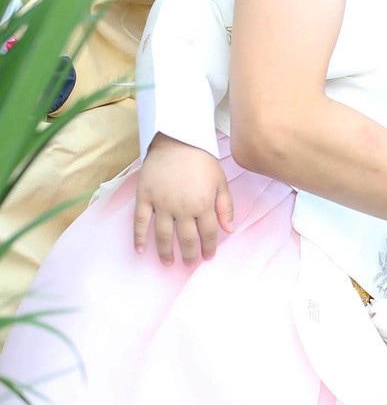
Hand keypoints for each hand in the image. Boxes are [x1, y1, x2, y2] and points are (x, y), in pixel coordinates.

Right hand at [134, 133, 233, 264]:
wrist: (177, 140)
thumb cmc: (202, 160)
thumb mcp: (221, 181)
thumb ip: (225, 206)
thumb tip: (230, 229)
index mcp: (203, 204)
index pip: (208, 233)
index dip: (209, 247)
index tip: (208, 257)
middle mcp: (183, 208)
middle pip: (187, 238)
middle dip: (190, 254)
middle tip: (190, 264)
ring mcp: (161, 204)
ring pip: (164, 235)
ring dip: (166, 252)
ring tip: (168, 263)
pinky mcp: (144, 197)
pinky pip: (140, 221)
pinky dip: (138, 237)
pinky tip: (140, 250)